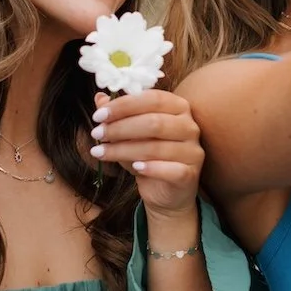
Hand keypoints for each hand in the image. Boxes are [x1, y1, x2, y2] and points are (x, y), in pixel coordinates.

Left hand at [90, 90, 203, 216]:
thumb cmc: (148, 156)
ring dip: (123, 150)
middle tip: (97, 133)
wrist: (166, 191)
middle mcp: (189, 126)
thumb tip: (100, 98)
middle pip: (154, 122)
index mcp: (178, 107)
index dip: (124, 105)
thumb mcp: (130, 133)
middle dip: (120, 128)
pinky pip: (171, 170)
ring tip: (101, 152)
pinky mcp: (191, 174)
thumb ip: (118, 115)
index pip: (152, 98)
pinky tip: (135, 167)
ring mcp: (193, 151)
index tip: (99, 115)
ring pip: (156, 147)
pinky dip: (151, 168)